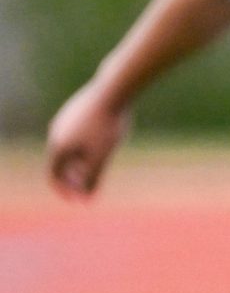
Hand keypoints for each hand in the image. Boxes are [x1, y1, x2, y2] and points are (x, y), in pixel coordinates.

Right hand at [45, 80, 130, 199]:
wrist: (113, 90)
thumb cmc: (108, 126)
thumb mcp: (101, 157)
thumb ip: (92, 179)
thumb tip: (85, 199)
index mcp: (58, 147)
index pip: (54, 175)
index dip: (65, 191)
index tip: (78, 201)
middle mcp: (56, 132)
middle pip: (59, 161)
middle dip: (72, 178)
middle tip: (88, 188)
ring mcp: (64, 119)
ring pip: (68, 146)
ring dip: (78, 162)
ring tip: (94, 169)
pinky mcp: (75, 109)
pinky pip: (76, 133)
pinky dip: (84, 146)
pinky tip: (102, 145)